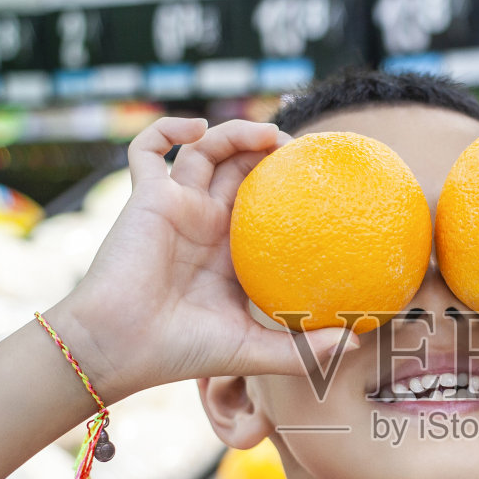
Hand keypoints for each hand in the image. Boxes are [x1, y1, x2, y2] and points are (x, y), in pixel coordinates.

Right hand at [53, 118, 352, 399]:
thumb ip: (301, 349)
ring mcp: (174, 207)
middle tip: (302, 150)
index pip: (264, 209)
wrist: (119, 348)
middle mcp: (203, 224)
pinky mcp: (145, 197)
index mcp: (228, 253)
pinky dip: (166, 128)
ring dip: (235, 134)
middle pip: (239, 171)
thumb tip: (358, 344)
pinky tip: (195, 127)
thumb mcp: (252, 351)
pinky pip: (147, 149)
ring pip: (205, 151)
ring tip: (269, 135)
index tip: (324, 181)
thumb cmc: (180, 351)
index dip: (288, 190)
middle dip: (268, 152)